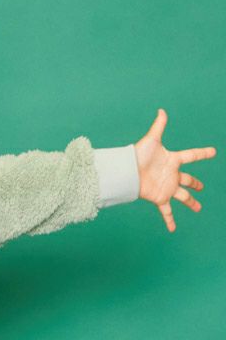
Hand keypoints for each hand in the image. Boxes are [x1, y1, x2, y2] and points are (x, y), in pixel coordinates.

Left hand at [134, 109, 216, 232]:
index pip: (192, 156)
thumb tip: (161, 110)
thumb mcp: (151, 139)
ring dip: (191, 202)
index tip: (213, 152)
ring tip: (199, 208)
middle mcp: (172, 174)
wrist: (126, 172)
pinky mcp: (160, 198)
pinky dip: (170, 220)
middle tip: (201, 187)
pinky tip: (173, 230)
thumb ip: (159, 126)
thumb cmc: (138, 155)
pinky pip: (167, 211)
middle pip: (188, 180)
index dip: (202, 154)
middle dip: (195, 183)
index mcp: (173, 159)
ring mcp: (167, 187)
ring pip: (183, 197)